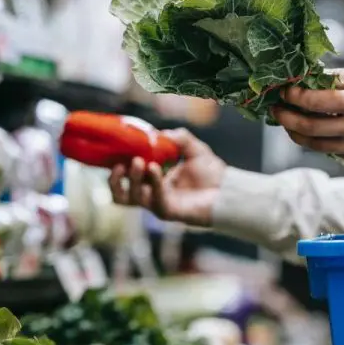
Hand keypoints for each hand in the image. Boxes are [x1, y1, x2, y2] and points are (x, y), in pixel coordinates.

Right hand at [109, 128, 225, 226]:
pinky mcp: (167, 212)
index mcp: (153, 180)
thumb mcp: (193, 148)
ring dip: (131, 180)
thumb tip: (159, 133)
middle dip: (115, 178)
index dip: (117, 164)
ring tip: (138, 162)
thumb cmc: (211, 173)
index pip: (126, 175)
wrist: (228, 190)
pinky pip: (153, 199)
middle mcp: (151, 193)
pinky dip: (153, 182)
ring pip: (130, 199)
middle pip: (120, 193)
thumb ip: (178, 137)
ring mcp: (158, 204)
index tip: (115, 150)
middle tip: (121, 162)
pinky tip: (155, 168)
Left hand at [273, 64, 343, 168]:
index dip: (296, 96)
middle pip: (313, 127)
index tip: (284, 91)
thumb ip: (340, 76)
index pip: (320, 101)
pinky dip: (318, 144)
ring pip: (318, 146)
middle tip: (275, 110)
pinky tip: (310, 133)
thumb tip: (309, 77)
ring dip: (297, 135)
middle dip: (288, 119)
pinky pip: (334, 154)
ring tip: (287, 124)